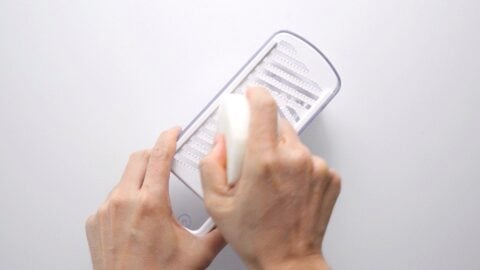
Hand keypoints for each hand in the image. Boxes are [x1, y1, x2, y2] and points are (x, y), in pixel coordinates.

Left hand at [85, 128, 224, 269]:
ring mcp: (106, 211)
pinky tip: (136, 215)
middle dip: (154, 153)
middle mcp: (124, 202)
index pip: (159, 156)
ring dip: (140, 178)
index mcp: (150, 204)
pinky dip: (125, 198)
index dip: (168, 138)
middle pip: (138, 159)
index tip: (173, 132)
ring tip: (153, 195)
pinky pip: (111, 198)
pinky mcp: (95, 221)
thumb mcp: (198, 252)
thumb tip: (230, 217)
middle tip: (165, 158)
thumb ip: (219, 229)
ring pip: (124, 178)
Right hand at [200, 88, 340, 269]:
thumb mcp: (217, 204)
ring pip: (295, 143)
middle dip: (263, 133)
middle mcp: (295, 159)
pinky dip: (299, 167)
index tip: (251, 95)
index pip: (264, 107)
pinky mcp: (331, 176)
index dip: (256, 95)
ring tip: (272, 180)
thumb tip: (219, 145)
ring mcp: (317, 167)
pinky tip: (289, 188)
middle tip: (254, 157)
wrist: (289, 260)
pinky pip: (311, 159)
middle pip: (279, 124)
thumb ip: (210, 166)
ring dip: (282, 152)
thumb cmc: (258, 238)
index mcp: (265, 161)